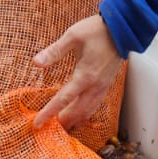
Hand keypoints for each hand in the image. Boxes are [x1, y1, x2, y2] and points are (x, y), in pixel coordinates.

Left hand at [32, 15, 123, 131]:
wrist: (121, 29)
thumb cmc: (97, 31)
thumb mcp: (72, 36)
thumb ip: (54, 51)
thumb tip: (36, 62)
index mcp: (85, 76)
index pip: (63, 99)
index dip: (49, 112)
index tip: (38, 123)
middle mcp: (95, 86)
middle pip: (76, 112)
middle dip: (62, 122)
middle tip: (47, 129)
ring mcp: (102, 87)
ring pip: (87, 112)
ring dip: (74, 120)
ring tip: (61, 126)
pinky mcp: (106, 85)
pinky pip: (94, 106)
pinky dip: (84, 114)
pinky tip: (77, 115)